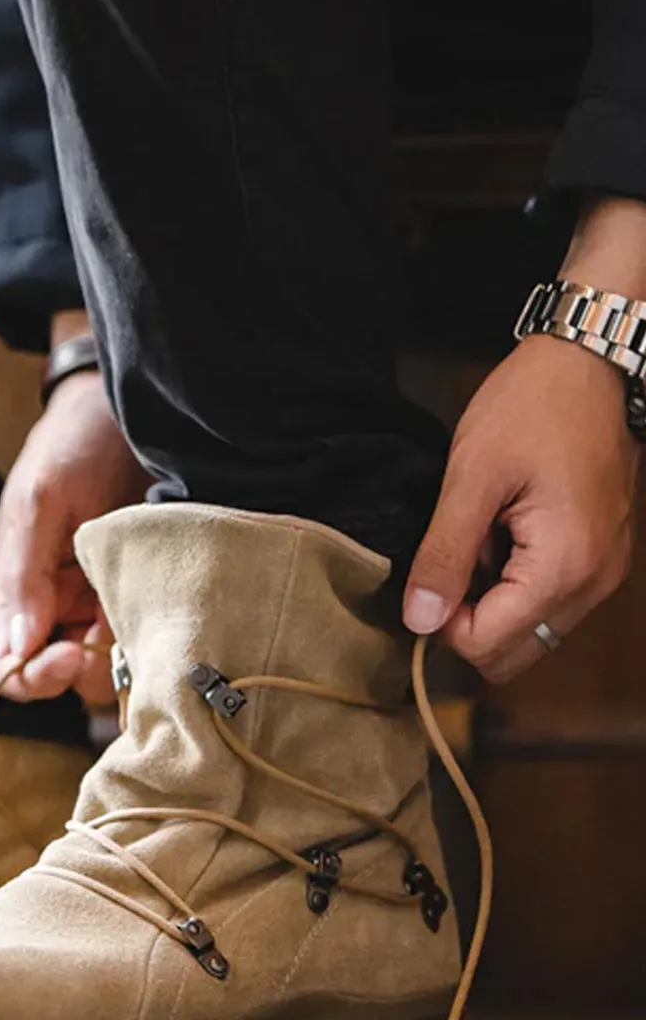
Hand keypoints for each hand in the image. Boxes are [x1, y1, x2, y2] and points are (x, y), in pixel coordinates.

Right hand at [0, 367, 149, 704]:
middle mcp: (62, 608)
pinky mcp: (151, 594)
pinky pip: (155, 636)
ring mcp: (108, 603)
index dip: (38, 676)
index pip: (15, 667)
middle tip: (122, 639)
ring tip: (154, 613)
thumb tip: (18, 649)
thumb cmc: (72, 444)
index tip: (70, 654)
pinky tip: (177, 608)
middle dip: (93, 671)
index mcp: (21, 592)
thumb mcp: (40, 501)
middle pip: (70, 679)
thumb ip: (22, 576)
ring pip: (117, 667)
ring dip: (135, 657)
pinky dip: (165, 635)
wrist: (130, 405)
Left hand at [403, 333, 636, 680]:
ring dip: (490, 604)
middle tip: (445, 563)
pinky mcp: (598, 559)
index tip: (426, 575)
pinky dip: (514, 585)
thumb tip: (419, 620)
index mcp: (565, 568)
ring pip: (530, 633)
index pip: (488, 647)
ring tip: (478, 540)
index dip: (442, 623)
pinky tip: (500, 535)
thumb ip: (445, 554)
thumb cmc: (533, 406)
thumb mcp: (472, 476)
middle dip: (466, 624)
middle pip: (513, 655)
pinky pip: (548, 602)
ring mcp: (602, 574)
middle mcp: (594, 585)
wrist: (589, 364)